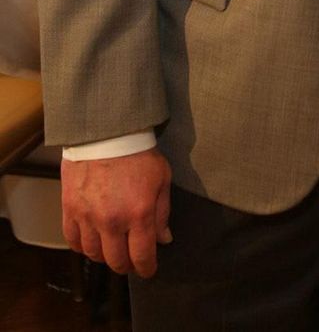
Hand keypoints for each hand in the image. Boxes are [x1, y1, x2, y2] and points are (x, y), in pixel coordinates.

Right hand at [61, 148, 172, 277]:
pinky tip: (91, 241)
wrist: (107, 132)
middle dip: (126, 265)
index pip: (142, 256)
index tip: (148, 270)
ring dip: (104, 256)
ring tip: (111, 249)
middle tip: (130, 260)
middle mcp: (112, 221)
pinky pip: (73, 241)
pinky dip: (82, 246)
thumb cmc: (139, 153)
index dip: (146, 268)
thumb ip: (163, 211)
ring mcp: (88, 217)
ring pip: (94, 254)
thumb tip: (164, 239)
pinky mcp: (69, 210)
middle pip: (116, 261)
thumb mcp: (162, 178)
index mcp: (139, 213)